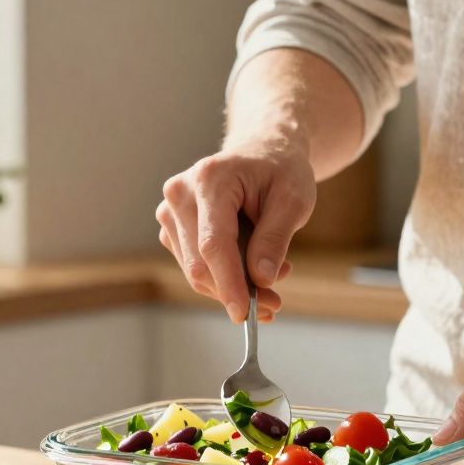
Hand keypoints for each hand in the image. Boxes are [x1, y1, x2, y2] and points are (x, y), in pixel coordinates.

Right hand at [156, 134, 315, 322]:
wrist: (263, 152)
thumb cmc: (280, 171)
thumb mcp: (293, 200)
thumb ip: (275, 239)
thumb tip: (261, 280)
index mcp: (210, 179)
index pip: (214, 244)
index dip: (228, 283)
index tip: (243, 313)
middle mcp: (180, 194)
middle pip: (201, 263)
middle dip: (237, 291)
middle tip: (274, 303)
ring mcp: (170, 212)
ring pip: (196, 271)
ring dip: (233, 286)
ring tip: (271, 277)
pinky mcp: (172, 229)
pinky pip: (195, 267)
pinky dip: (224, 278)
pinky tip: (252, 269)